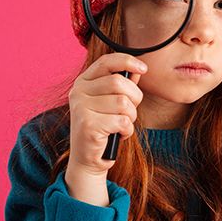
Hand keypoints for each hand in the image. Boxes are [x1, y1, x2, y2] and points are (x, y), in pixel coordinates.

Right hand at [67, 52, 147, 175]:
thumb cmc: (103, 128)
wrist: (88, 159)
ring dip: (131, 117)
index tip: (143, 68)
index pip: (106, 62)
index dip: (127, 61)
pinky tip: (119, 135)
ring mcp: (80, 108)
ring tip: (122, 125)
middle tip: (129, 112)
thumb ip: (123, 85)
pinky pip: (122, 121)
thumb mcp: (111, 103)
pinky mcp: (87, 125)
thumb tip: (138, 69)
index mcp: (83, 82)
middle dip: (134, 97)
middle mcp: (78, 92)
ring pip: (123, 102)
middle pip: (119, 82)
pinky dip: (127, 130)